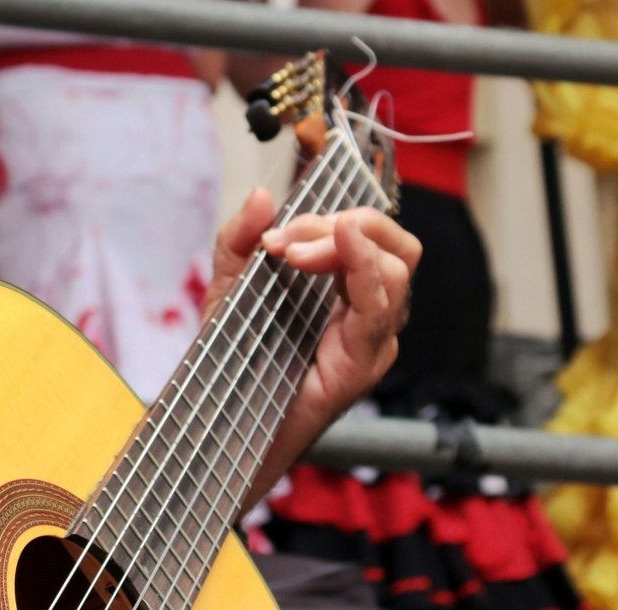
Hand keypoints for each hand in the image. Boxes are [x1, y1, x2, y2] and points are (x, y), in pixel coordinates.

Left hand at [203, 188, 421, 509]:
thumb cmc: (234, 358)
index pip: (365, 235)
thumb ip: (240, 239)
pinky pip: (381, 308)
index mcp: (344, 291)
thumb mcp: (229, 286)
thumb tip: (262, 196)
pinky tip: (344, 246)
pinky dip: (368, 269)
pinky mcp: (363, 364)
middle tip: (290, 241)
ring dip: (346, 244)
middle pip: (393, 244)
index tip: (277, 233)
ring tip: (294, 254)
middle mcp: (367, 312)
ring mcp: (371, 338)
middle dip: (343, 224)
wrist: (221, 421)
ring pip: (396, 267)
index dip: (325, 219)